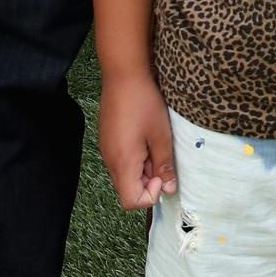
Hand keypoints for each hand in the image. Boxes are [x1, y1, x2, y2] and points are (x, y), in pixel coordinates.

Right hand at [98, 69, 176, 208]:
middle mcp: (110, 160)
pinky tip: (144, 136)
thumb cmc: (143, 103)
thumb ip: (164, 165)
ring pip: (125, 174)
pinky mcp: (107, 139)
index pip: (131, 201)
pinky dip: (135, 157)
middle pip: (127, 189)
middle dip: (148, 181)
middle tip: (161, 156)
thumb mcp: (161, 136)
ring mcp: (106, 149)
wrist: (123, 75)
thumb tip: (169, 189)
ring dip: (143, 168)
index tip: (162, 174)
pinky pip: (120, 160)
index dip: (150, 195)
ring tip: (154, 144)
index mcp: (122, 163)